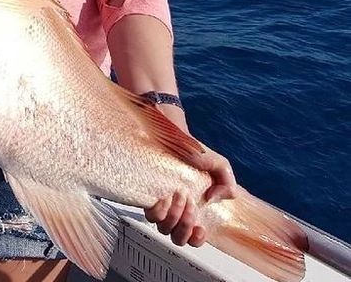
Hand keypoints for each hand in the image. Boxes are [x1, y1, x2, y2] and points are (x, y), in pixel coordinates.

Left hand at [144, 107, 236, 246]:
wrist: (171, 133)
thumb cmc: (193, 151)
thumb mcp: (218, 165)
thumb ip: (227, 183)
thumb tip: (214, 199)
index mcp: (193, 208)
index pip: (192, 238)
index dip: (196, 240)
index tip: (200, 228)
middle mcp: (175, 209)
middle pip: (177, 238)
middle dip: (186, 225)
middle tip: (190, 203)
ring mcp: (160, 204)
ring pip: (163, 228)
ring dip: (175, 216)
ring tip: (179, 195)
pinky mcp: (147, 195)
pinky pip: (151, 215)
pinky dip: (160, 210)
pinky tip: (165, 196)